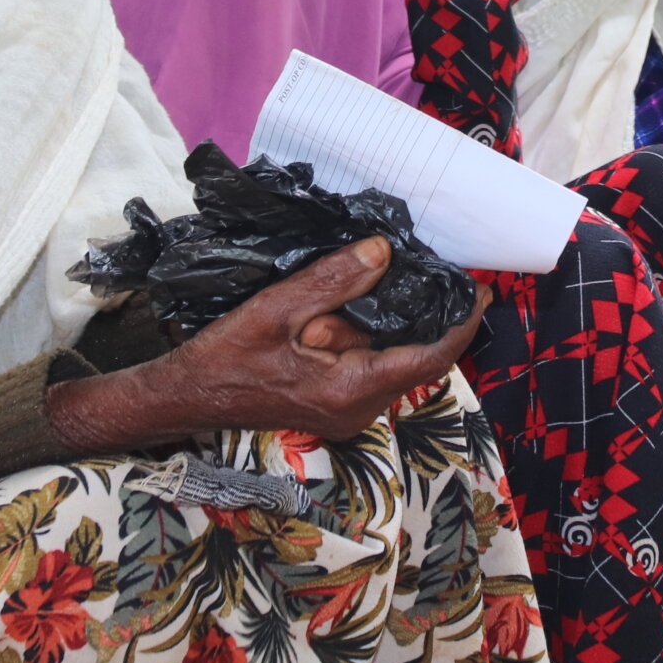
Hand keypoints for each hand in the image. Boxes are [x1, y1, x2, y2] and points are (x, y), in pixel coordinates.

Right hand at [45, 240, 487, 451]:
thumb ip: (332, 282)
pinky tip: (367, 300)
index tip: (480, 289)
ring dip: (400, 324)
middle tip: (444, 269)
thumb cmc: (224, 358)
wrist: (183, 399)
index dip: (461, 323)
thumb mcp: (276, 310)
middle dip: (431, 315)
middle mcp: (358, 409)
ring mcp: (346, 410)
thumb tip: (384, 251)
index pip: (429, 357)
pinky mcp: (332, 404)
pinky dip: (376, 335)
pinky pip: (370, 366)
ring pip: (393, 361)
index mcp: (351, 390)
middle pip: (416, 359)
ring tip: (407, 274)